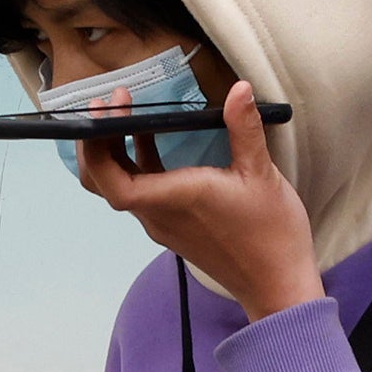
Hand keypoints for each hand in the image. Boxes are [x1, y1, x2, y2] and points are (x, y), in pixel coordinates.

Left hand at [71, 81, 321, 316]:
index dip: (96, 145)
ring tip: (122, 113)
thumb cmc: (270, 233)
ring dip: (112, 151)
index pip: (110, 180)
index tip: (107, 108)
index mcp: (171, 201)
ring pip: (119, 186)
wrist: (276, 283)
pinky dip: (134, 163)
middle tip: (108, 102)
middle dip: (96, 141)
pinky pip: (140, 191)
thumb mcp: (262, 174)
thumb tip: (240, 89)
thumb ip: (244, 128)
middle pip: (103, 181)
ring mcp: (161, 222)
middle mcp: (156, 215)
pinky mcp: (171, 225)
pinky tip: (147, 137)